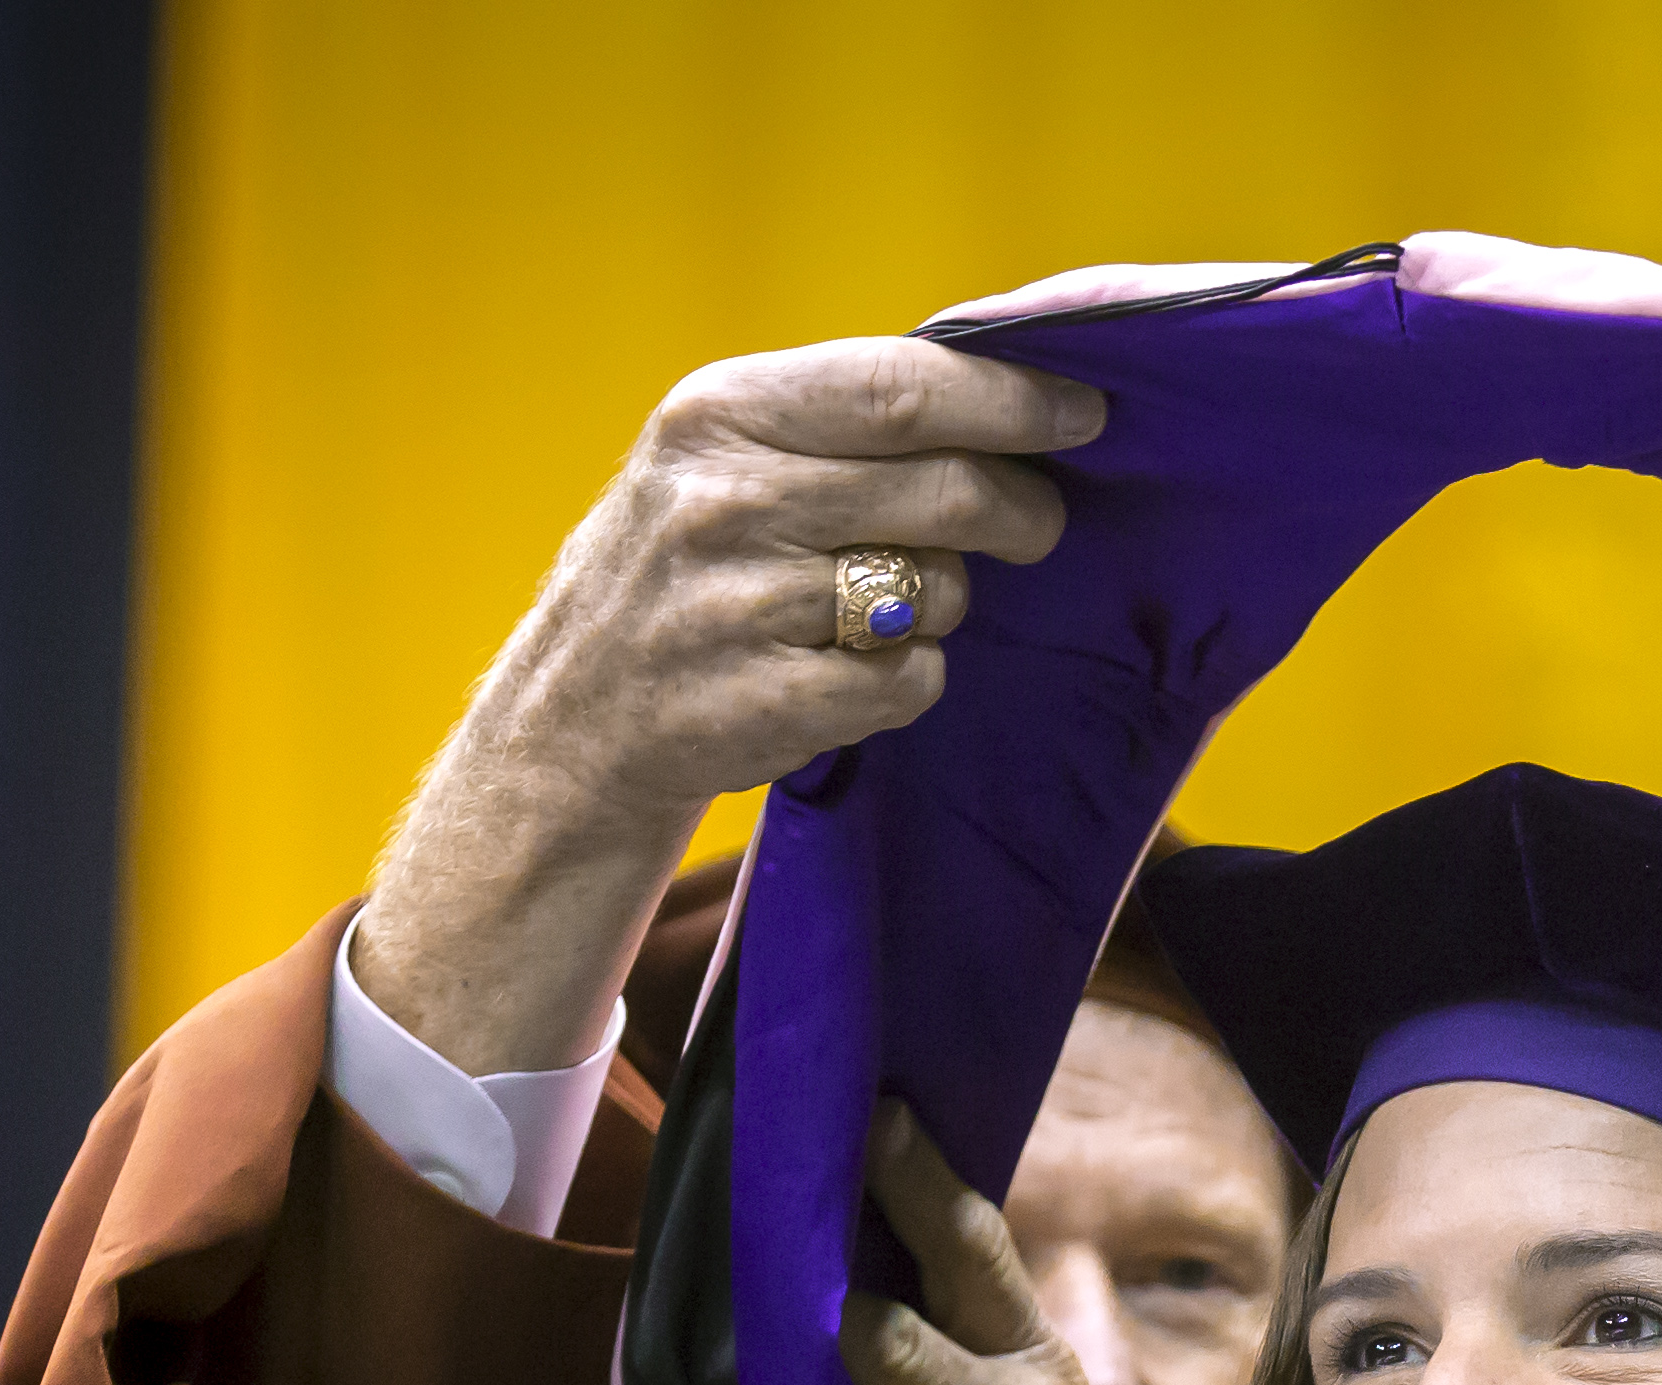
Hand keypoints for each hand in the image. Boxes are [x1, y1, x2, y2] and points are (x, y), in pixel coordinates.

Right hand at [360, 342, 1107, 1078]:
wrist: (574, 719)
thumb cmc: (684, 570)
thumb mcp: (723, 456)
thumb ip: (843, 420)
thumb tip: (1011, 396)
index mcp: (720, 413)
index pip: (902, 389)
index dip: (1013, 402)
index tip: (1087, 411)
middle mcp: (722, 499)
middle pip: (946, 490)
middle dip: (1021, 510)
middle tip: (1036, 525)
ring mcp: (738, 606)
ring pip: (935, 589)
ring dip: (944, 600)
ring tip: (886, 604)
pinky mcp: (764, 702)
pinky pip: (910, 680)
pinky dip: (907, 679)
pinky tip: (851, 670)